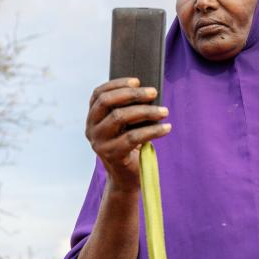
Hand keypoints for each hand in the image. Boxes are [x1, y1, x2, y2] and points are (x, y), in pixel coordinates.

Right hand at [85, 77, 170, 193]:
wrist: (126, 177)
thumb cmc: (129, 146)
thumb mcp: (125, 125)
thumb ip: (128, 109)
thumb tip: (149, 91)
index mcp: (92, 118)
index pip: (98, 94)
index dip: (117, 84)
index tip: (137, 81)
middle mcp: (91, 129)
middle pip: (108, 102)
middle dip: (133, 94)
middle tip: (154, 92)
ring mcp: (99, 142)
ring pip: (120, 117)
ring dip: (146, 111)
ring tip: (165, 111)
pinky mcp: (112, 154)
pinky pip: (133, 137)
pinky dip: (153, 130)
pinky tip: (167, 128)